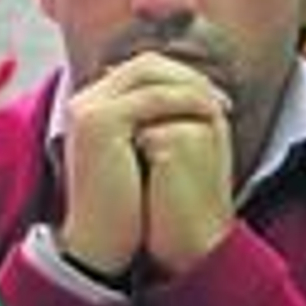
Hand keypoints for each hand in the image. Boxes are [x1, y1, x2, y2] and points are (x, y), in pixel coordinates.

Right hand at [61, 51, 233, 278]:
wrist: (99, 241)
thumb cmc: (122, 206)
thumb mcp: (136, 156)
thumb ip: (148, 125)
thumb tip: (181, 105)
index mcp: (89, 106)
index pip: (139, 70)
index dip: (179, 77)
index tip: (211, 98)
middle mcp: (83, 100)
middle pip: (144, 64)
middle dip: (188, 76)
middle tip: (221, 98)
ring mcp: (88, 108)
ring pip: (150, 74)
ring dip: (192, 86)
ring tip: (220, 107)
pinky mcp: (100, 122)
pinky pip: (154, 97)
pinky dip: (187, 101)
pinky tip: (210, 116)